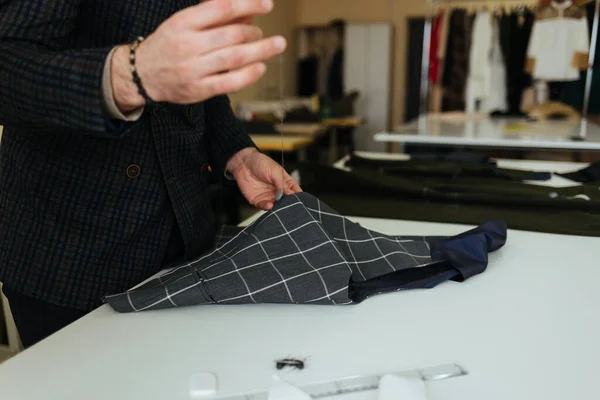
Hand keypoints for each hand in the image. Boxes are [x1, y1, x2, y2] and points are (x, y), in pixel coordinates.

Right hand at [112, 0, 284, 111]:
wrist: (142, 74)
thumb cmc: (170, 44)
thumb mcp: (184, 22)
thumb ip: (213, 15)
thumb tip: (247, 9)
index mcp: (183, 22)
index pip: (221, 8)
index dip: (248, 4)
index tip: (267, 4)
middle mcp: (188, 44)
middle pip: (232, 34)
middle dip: (255, 31)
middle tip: (263, 32)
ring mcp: (193, 69)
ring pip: (235, 57)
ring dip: (261, 50)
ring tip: (276, 44)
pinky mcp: (198, 90)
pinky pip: (230, 82)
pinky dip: (249, 74)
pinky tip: (260, 67)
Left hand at [226, 148, 301, 210]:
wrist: (244, 163)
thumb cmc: (261, 163)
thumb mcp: (275, 171)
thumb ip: (282, 184)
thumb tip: (289, 194)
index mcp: (285, 182)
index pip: (295, 192)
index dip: (299, 196)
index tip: (300, 200)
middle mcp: (278, 191)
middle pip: (287, 201)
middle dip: (288, 205)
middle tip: (290, 206)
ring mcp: (268, 196)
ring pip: (276, 206)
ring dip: (278, 208)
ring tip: (279, 206)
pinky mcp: (258, 200)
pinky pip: (264, 207)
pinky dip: (268, 207)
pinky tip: (270, 205)